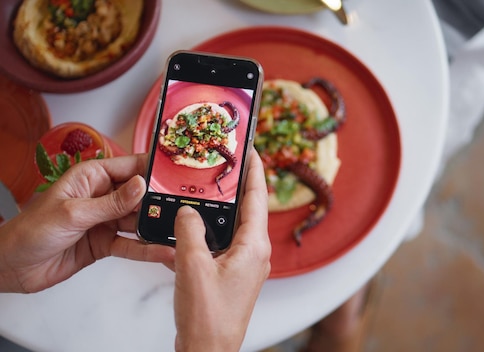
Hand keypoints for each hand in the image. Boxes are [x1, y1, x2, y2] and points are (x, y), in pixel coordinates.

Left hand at [0, 154, 174, 292]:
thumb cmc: (30, 231)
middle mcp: (102, 196)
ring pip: (139, 221)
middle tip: (186, 207)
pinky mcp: (106, 243)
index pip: (130, 167)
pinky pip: (132, 245)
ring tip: (181, 232)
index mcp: (92, 177)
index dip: (154, 169)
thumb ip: (111, 203)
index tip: (178, 173)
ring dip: (157, 228)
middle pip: (140, 196)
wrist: (11, 267)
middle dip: (161, 202)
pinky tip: (163, 252)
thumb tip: (142, 186)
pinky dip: (147, 250)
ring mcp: (105, 221)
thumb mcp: (73, 213)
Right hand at [173, 150, 270, 351]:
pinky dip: (211, 230)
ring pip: (234, 225)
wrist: (207, 350)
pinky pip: (224, 243)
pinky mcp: (233, 274)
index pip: (257, 197)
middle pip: (248, 208)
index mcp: (254, 246)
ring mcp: (245, 264)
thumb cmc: (208, 316)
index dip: (254, 169)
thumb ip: (189, 231)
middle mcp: (255, 252)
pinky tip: (192, 226)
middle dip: (237, 184)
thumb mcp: (192, 266)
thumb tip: (187, 211)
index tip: (249, 147)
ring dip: (222, 207)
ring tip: (207, 187)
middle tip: (223, 162)